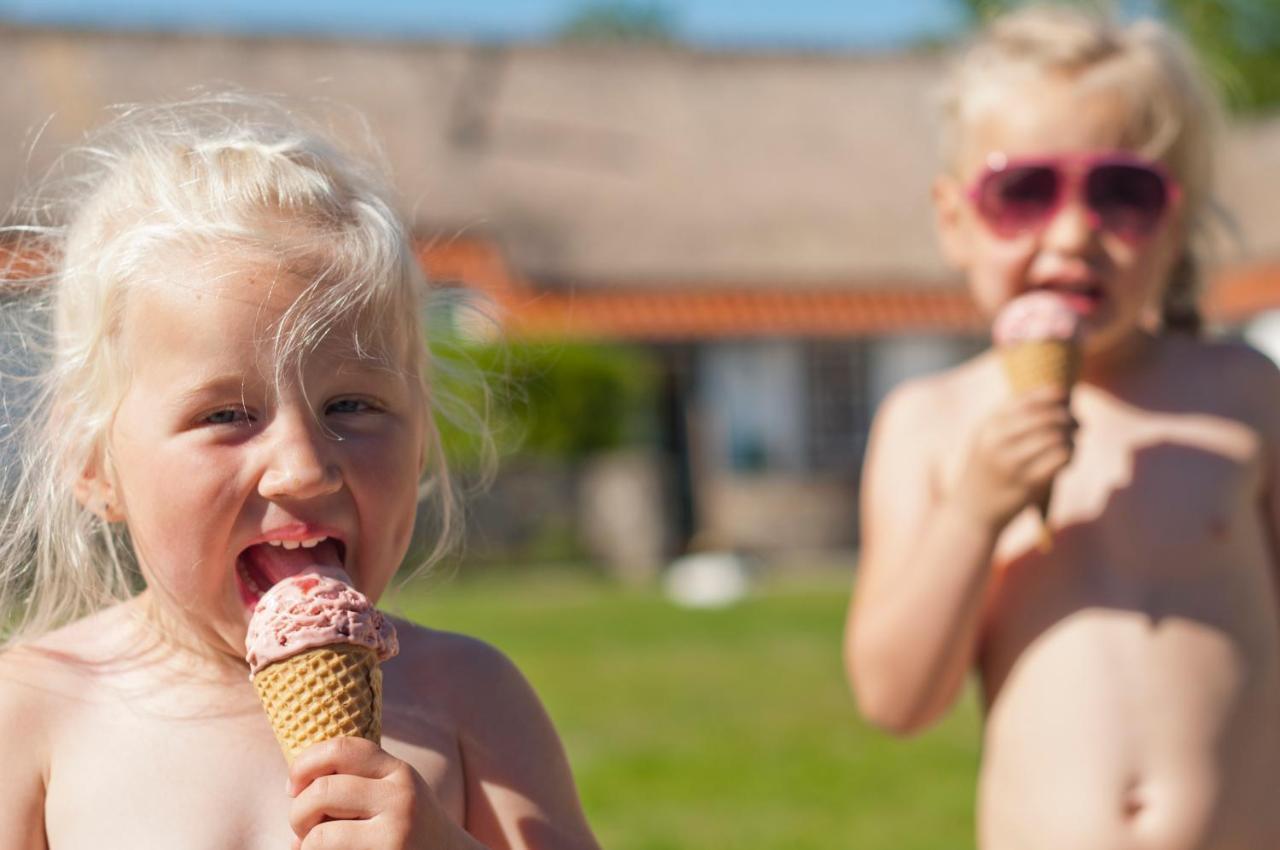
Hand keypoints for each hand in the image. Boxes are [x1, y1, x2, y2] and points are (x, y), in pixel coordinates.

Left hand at [288, 736, 471, 849]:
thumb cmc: (410, 830)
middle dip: (298, 813)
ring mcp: (395, 836)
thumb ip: (359, 779)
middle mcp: (400, 800)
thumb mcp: (396, 793)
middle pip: (321, 792)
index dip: (304, 764)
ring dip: (306, 846)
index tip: (293, 787)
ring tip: (318, 848)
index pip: (340, 749)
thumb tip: (294, 789)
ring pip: (319, 837)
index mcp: (399, 772)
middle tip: (304, 828)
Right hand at [951, 387, 1075, 529]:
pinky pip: (1060, 460)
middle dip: (1068, 416)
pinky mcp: (1028, 484)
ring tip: (1074, 441)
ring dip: (1071, 436)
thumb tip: (1053, 400)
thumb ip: (1011, 421)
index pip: (1026, 401)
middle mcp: (998, 441)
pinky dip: (1070, 454)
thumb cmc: (985, 472)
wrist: (971, 512)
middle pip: (1045, 417)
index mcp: (989, 426)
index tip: (1067, 395)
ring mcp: (1012, 463)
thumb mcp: (987, 441)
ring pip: (1056, 437)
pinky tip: (1069, 457)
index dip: (1051, 394)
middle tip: (1078, 422)